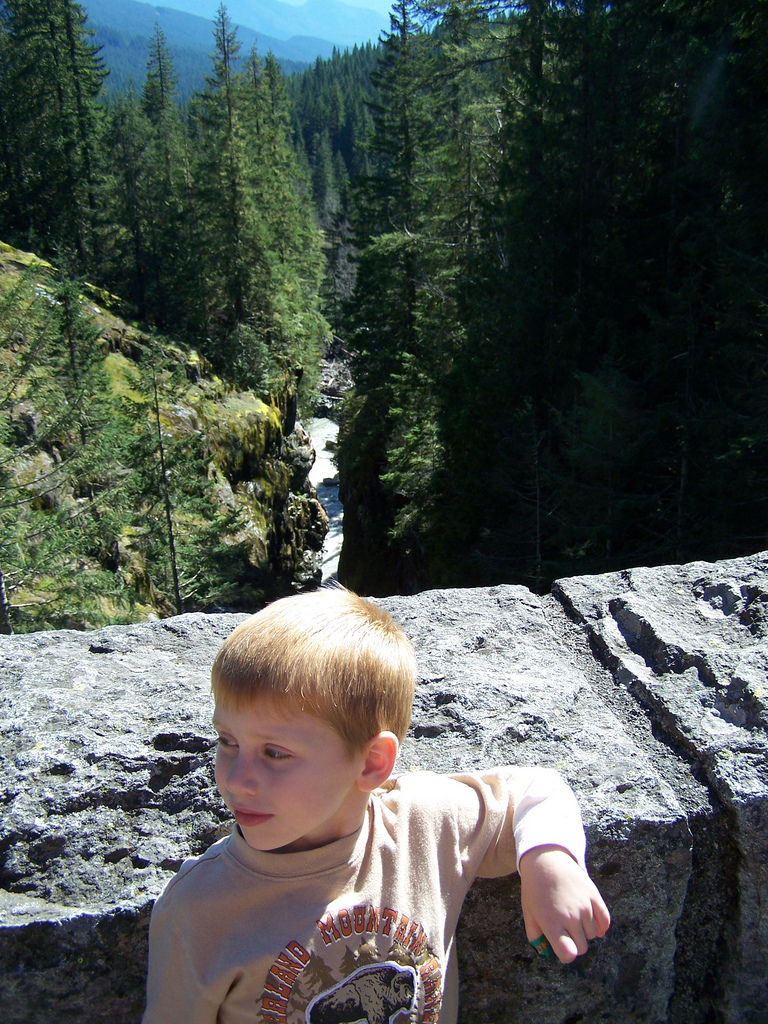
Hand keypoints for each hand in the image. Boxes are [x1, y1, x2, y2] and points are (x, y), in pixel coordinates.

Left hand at [518, 844, 609, 962]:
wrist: (546, 859)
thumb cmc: (535, 888)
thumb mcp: (529, 912)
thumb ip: (535, 935)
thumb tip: (546, 952)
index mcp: (551, 923)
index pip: (568, 954)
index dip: (566, 955)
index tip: (563, 948)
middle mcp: (570, 917)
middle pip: (582, 947)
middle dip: (574, 943)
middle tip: (566, 931)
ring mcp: (584, 906)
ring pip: (592, 935)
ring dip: (584, 931)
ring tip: (573, 917)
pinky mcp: (594, 896)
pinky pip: (605, 921)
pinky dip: (601, 926)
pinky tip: (593, 922)